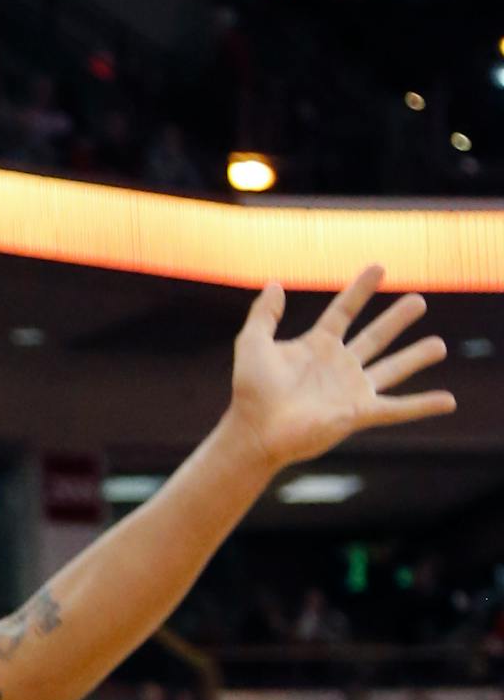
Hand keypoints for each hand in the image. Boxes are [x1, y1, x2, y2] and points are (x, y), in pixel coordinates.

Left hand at [226, 265, 453, 470]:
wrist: (255, 431)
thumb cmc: (251, 391)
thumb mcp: (252, 344)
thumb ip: (264, 314)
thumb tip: (276, 284)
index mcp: (316, 346)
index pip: (344, 311)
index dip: (360, 290)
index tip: (379, 268)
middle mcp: (338, 366)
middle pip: (375, 336)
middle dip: (397, 319)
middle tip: (419, 300)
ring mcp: (351, 389)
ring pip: (393, 368)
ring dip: (416, 357)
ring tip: (440, 345)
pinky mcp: (359, 413)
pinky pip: (398, 409)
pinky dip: (424, 405)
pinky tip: (448, 401)